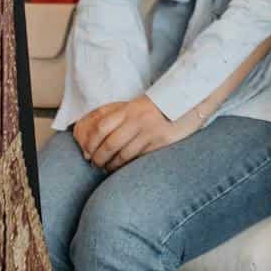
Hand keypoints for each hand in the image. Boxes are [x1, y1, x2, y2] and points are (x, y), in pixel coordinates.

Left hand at [71, 96, 196, 170]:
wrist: (183, 102)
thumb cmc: (154, 107)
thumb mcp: (133, 105)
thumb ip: (115, 114)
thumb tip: (92, 132)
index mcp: (128, 109)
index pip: (101, 127)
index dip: (91, 142)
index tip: (87, 151)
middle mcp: (137, 120)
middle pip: (110, 144)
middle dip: (99, 157)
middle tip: (94, 163)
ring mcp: (149, 132)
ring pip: (123, 154)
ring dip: (111, 165)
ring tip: (106, 168)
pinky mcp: (160, 142)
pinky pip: (138, 158)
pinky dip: (126, 166)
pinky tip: (121, 168)